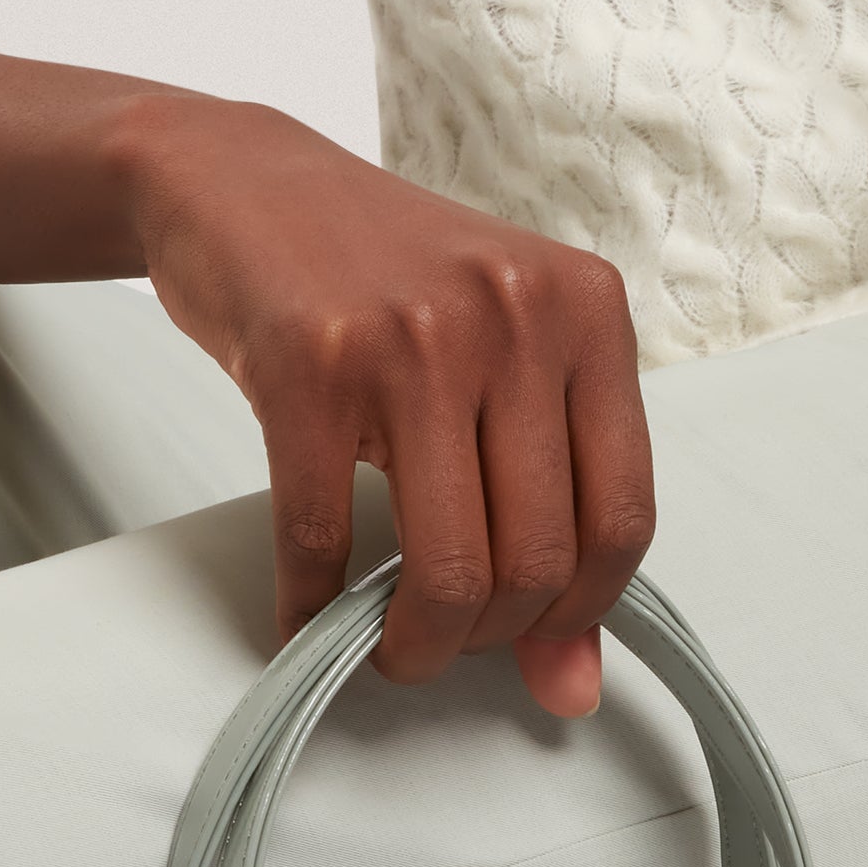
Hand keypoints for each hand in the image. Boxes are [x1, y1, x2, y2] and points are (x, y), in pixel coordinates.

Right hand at [124, 100, 653, 709]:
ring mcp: (412, 338)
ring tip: (389, 646)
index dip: (579, 611)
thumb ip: (552, 504)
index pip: (624, 516)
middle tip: (443, 643)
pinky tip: (308, 619)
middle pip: (538, 557)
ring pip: (449, 565)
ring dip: (415, 644)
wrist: (243, 180)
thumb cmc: (382, 274)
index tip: (533, 642)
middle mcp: (513, 316)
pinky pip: (324, 537)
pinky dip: (313, 608)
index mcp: (587, 310)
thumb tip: (574, 686)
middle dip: (489, 640)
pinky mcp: (309, 365)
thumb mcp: (494, 357)